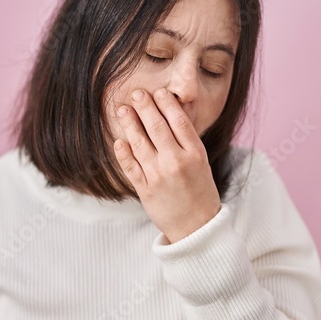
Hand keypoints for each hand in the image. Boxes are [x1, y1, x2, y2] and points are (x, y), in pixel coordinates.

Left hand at [113, 87, 222, 243]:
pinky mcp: (145, 189)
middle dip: (145, 107)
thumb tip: (172, 113)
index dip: (166, 103)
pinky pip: (130, 166)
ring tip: (123, 110)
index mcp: (195, 154)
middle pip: (157, 127)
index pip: (179, 121)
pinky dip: (123, 152)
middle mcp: (177, 162)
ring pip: (139, 143)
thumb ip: (186, 141)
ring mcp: (159, 176)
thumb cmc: (200, 191)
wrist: (196, 227)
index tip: (158, 92)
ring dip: (129, 123)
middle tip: (136, 93)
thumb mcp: (202, 163)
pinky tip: (118, 140)